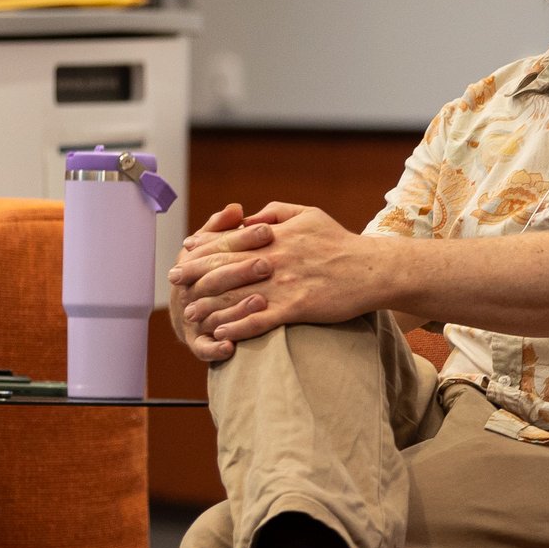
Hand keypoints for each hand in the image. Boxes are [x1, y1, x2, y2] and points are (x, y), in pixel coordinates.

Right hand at [166, 203, 271, 362]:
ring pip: (212, 312)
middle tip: (268, 264)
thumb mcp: (217, 247)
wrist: (193, 314)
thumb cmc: (216, 272)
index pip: (217, 247)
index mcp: (195, 262)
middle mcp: (191, 289)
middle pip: (214, 278)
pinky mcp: (199, 342)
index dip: (242, 238)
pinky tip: (230, 346)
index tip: (268, 230)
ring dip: (235, 308)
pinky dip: (215, 347)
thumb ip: (225, 229)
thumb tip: (235, 209)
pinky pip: (205, 347)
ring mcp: (194, 316)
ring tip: (261, 302)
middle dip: (241, 270)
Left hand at [168, 201, 380, 353]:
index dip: (201, 251)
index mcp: (275, 235)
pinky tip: (221, 335)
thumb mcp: (309, 214)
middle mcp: (275, 258)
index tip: (182, 257)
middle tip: (174, 287)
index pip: (228, 242)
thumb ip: (275, 212)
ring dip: (210, 308)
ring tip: (191, 316)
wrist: (374, 269)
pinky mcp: (297, 307)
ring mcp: (285, 283)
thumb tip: (247, 217)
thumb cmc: (342, 242)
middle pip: (225, 269)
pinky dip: (237, 328)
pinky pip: (260, 320)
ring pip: (236, 297)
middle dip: (195, 278)